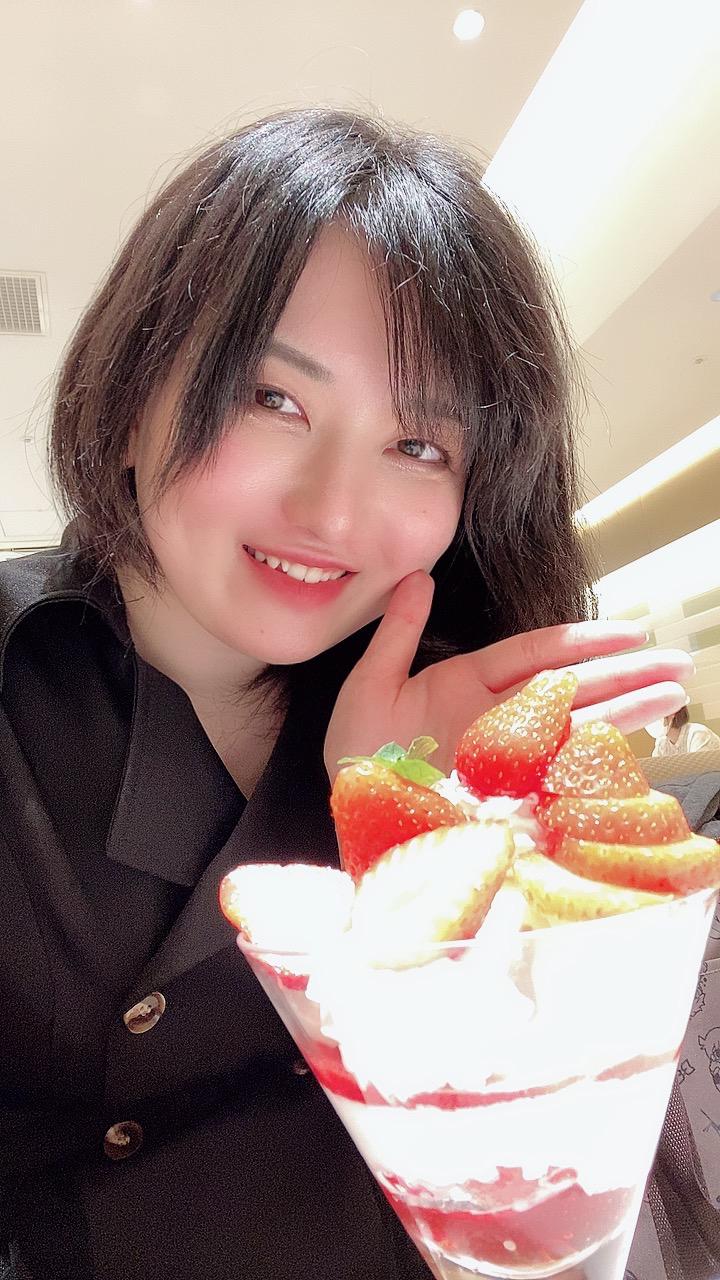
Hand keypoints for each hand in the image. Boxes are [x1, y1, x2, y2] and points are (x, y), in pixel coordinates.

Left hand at [324, 571, 692, 781]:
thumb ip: (398, 632)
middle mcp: (498, 717)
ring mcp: (506, 757)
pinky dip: (593, 766)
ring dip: (626, 713)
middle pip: (573, 689)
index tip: (630, 632)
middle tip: (678, 664)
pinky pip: (556, 776)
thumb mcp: (371, 683)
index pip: (539, 653)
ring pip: (575, 728)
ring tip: (673, 698)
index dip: (585, 641)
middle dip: (626, 676)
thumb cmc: (358, 750)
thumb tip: (418, 575)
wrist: (351, 810)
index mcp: (471, 682)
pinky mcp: (506, 794)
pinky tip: (632, 754)